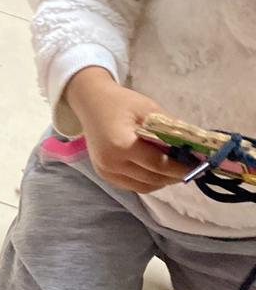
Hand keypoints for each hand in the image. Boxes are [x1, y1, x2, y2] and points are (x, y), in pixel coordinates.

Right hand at [66, 68, 186, 193]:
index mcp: (121, 146)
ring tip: (176, 170)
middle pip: (152, 180)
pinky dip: (148, 181)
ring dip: (162, 181)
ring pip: (143, 187)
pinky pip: (132, 185)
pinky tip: (158, 171)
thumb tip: (194, 147)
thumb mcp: (149, 109)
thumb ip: (170, 130)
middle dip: (174, 176)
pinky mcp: (104, 175)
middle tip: (192, 169)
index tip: (199, 167)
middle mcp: (111, 164)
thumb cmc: (121, 102)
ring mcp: (106, 172)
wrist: (91, 103)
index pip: (159, 165)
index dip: (181, 169)